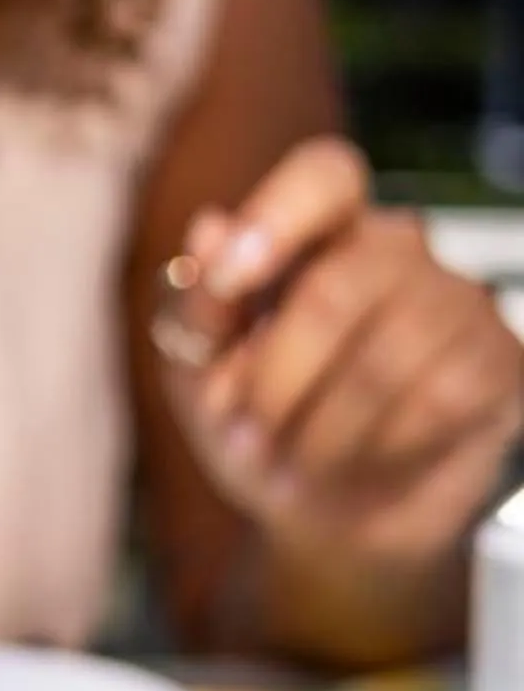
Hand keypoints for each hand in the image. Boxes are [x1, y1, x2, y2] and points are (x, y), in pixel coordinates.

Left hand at [152, 137, 523, 573]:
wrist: (323, 516)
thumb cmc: (259, 425)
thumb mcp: (200, 372)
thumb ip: (197, 305)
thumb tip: (208, 228)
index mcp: (324, 230)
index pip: (326, 174)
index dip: (276, 216)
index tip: (226, 281)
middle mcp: (399, 250)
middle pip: (338, 285)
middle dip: (276, 379)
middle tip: (242, 437)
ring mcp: (459, 303)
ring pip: (385, 358)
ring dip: (322, 432)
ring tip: (289, 471)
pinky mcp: (500, 363)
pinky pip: (440, 401)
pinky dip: (380, 451)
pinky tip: (359, 467)